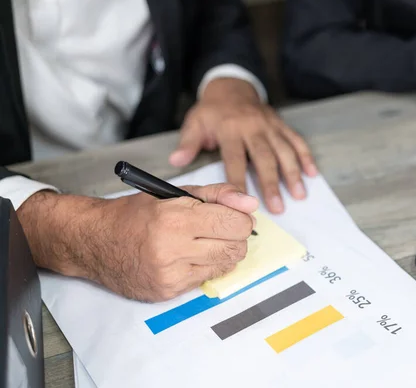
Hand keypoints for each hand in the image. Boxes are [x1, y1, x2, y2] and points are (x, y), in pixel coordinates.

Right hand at [17, 184, 258, 301]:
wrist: (94, 241)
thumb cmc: (135, 213)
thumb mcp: (176, 193)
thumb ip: (218, 195)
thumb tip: (251, 204)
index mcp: (176, 218)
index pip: (234, 224)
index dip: (241, 219)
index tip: (235, 216)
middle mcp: (173, 249)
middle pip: (236, 248)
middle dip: (236, 236)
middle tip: (220, 228)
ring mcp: (170, 274)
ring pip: (225, 265)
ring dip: (223, 251)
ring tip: (203, 240)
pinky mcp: (167, 291)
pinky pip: (206, 279)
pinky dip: (205, 266)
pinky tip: (188, 255)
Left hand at [169, 78, 317, 213]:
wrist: (232, 87)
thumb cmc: (212, 111)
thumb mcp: (195, 123)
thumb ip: (188, 143)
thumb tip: (176, 161)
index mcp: (230, 129)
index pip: (235, 159)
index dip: (238, 180)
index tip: (241, 202)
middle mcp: (253, 127)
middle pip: (265, 158)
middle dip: (272, 184)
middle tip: (278, 208)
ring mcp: (270, 126)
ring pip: (285, 151)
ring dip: (293, 174)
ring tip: (299, 195)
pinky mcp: (281, 124)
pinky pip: (296, 140)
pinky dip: (306, 157)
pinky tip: (312, 174)